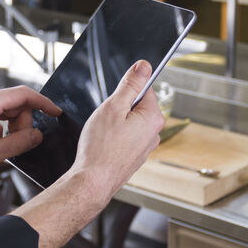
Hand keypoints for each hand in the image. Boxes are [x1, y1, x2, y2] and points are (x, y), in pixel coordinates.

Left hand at [0, 86, 60, 180]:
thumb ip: (18, 143)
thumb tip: (37, 135)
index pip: (23, 95)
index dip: (43, 103)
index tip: (55, 112)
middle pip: (16, 103)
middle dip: (22, 123)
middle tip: (16, 144)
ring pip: (7, 109)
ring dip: (11, 127)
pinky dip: (1, 128)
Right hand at [68, 60, 164, 202]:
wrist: (93, 181)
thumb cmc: (100, 147)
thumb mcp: (113, 106)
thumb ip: (130, 84)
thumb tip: (144, 66)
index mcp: (153, 118)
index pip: (144, 89)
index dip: (125, 91)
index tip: (114, 101)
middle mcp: (154, 133)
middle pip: (137, 106)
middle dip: (119, 108)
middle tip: (106, 119)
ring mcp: (145, 147)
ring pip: (130, 123)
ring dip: (116, 124)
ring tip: (104, 134)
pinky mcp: (135, 157)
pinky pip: (126, 138)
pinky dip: (115, 138)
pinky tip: (105, 145)